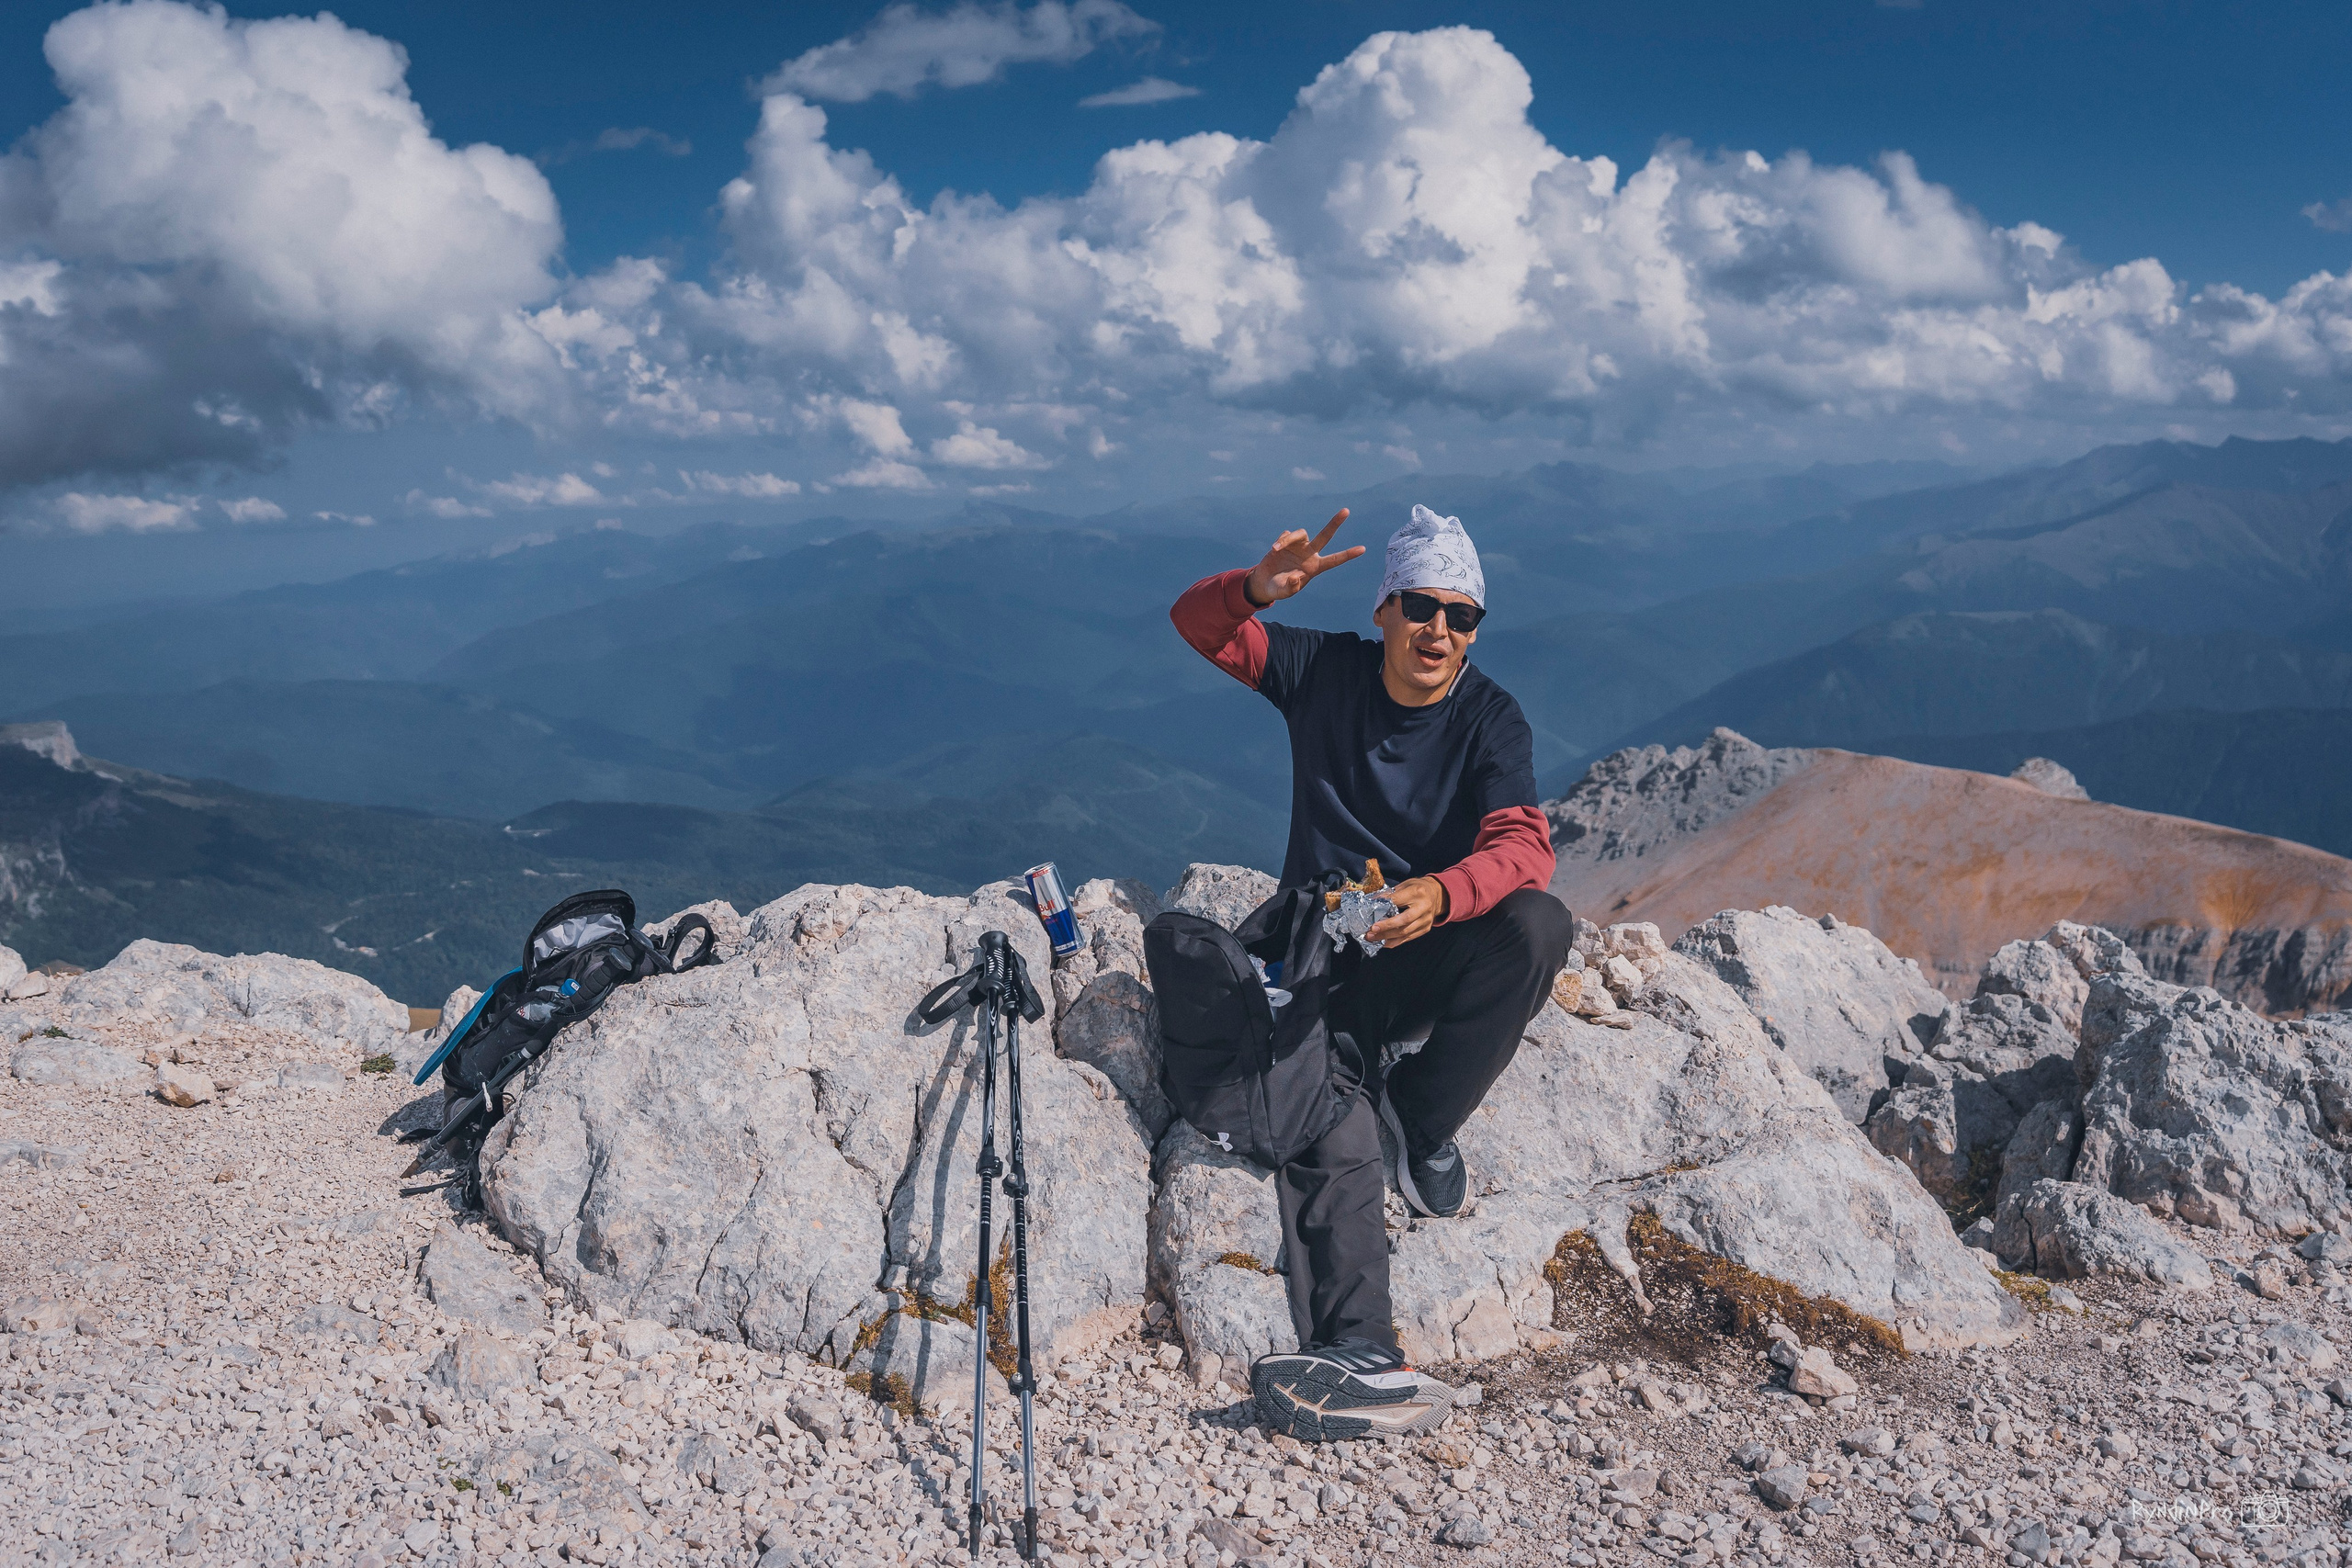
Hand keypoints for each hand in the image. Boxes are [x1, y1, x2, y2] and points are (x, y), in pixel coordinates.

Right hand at [1244, 509, 1364, 605]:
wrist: (1264, 581)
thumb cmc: (1278, 589)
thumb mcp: (1284, 592)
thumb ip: (1291, 587)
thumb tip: (1296, 577)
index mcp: (1314, 567)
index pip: (1334, 560)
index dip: (1348, 554)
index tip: (1363, 549)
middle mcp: (1309, 554)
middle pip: (1325, 536)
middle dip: (1335, 523)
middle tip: (1346, 510)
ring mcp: (1299, 546)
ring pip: (1300, 533)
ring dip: (1288, 539)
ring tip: (1275, 549)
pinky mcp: (1286, 541)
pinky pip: (1286, 535)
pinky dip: (1280, 541)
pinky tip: (1274, 550)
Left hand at [1366, 876, 1445, 946]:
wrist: (1437, 895)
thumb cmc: (1418, 888)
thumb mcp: (1405, 885)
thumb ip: (1390, 894)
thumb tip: (1372, 903)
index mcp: (1417, 892)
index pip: (1397, 900)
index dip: (1382, 906)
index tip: (1368, 911)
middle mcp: (1423, 907)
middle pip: (1403, 920)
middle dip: (1385, 927)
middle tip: (1370, 930)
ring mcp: (1426, 920)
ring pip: (1405, 932)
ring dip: (1386, 937)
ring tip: (1372, 938)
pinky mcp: (1425, 929)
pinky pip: (1408, 938)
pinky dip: (1394, 942)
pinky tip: (1383, 943)